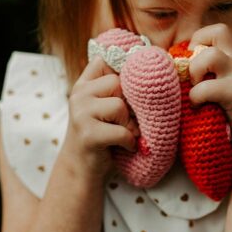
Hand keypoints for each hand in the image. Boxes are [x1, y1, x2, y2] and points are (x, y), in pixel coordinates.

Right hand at [61, 56, 138, 179]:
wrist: (81, 171)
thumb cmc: (102, 137)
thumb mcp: (105, 107)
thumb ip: (117, 89)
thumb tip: (153, 66)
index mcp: (83, 84)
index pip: (105, 61)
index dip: (122, 72)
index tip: (129, 89)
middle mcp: (78, 94)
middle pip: (117, 83)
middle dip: (128, 104)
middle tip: (126, 121)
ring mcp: (80, 113)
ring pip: (119, 106)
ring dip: (129, 124)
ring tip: (125, 135)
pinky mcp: (88, 134)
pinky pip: (121, 131)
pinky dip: (129, 142)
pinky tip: (125, 147)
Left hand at [188, 24, 231, 149]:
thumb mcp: (228, 85)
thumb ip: (212, 73)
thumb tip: (176, 72)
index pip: (216, 31)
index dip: (198, 41)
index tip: (191, 62)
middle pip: (219, 31)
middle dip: (198, 45)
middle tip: (194, 69)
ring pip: (212, 55)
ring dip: (195, 70)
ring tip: (195, 88)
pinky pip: (207, 88)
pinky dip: (195, 97)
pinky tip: (197, 107)